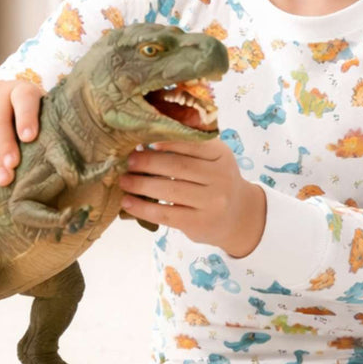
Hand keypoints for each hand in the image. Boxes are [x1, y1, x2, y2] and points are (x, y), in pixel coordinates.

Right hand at [0, 79, 42, 185]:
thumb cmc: (20, 129)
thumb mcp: (31, 129)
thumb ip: (44, 138)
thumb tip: (62, 167)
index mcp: (22, 91)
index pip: (24, 97)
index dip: (27, 116)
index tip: (29, 138)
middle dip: (6, 144)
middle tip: (12, 166)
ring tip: (2, 179)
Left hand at [118, 138, 265, 256]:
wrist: (238, 216)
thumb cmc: (216, 183)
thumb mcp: (213, 160)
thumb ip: (190, 149)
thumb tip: (145, 143)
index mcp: (222, 154)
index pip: (191, 143)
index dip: (166, 141)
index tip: (143, 140)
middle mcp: (221, 177)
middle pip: (178, 166)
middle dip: (148, 162)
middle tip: (129, 161)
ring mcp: (212, 202)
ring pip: (170, 190)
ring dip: (141, 184)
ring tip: (124, 181)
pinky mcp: (199, 223)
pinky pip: (165, 213)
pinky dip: (143, 208)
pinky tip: (128, 203)